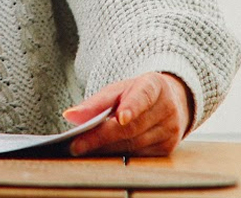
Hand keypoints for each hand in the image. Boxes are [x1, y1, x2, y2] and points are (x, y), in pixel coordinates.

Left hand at [63, 72, 191, 156]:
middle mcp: (167, 109)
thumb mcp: (118, 90)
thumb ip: (96, 103)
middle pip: (132, 127)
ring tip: (82, 149)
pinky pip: (138, 155)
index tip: (119, 118)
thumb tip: (70, 116)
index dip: (132, 107)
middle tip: (77, 144)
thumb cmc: (137, 94)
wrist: (170, 101)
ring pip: (134, 144)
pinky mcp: (167, 149)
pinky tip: (101, 154)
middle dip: (102, 137)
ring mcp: (170, 131)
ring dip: (106, 148)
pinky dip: (117, 154)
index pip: (143, 96)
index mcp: (155, 85)